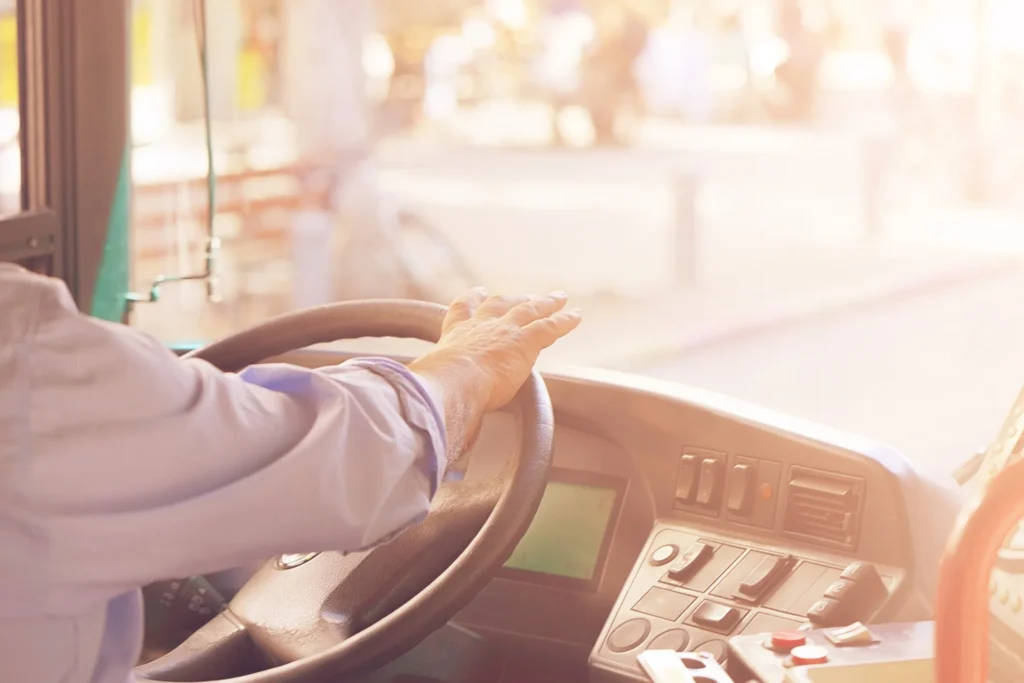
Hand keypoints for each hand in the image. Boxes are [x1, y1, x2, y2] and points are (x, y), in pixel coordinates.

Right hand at [409, 288, 581, 458]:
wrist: (451, 382)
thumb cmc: (435, 389)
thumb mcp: (431, 383)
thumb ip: (435, 390)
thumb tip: (428, 409)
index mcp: (456, 335)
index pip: (462, 311)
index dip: (472, 300)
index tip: (478, 293)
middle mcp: (481, 326)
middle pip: (501, 305)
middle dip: (514, 299)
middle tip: (524, 296)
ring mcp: (504, 331)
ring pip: (530, 310)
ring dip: (546, 303)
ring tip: (558, 298)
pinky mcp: (525, 341)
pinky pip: (550, 327)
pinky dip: (565, 321)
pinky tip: (576, 316)